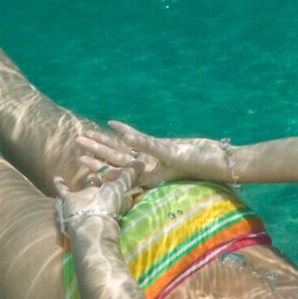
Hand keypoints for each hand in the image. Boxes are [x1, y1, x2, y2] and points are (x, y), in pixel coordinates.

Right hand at [53, 145, 160, 240]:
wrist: (90, 220)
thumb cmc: (109, 202)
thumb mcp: (122, 185)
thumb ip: (131, 173)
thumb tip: (143, 162)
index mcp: (116, 190)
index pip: (118, 174)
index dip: (117, 163)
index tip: (116, 150)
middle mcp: (102, 193)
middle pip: (103, 176)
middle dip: (102, 164)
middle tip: (98, 149)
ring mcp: (86, 196)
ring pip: (87, 181)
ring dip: (86, 170)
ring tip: (82, 156)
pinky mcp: (71, 199)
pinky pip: (63, 191)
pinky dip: (60, 185)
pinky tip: (57, 177)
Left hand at [83, 121, 208, 183]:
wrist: (220, 160)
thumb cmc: (199, 162)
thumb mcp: (172, 155)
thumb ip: (148, 147)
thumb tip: (124, 141)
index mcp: (148, 174)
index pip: (119, 170)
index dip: (100, 164)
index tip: (83, 159)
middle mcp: (147, 167)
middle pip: (116, 158)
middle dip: (96, 150)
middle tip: (76, 140)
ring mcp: (153, 158)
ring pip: (124, 150)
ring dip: (105, 142)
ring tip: (86, 134)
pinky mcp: (161, 148)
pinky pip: (139, 140)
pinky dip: (127, 132)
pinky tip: (113, 124)